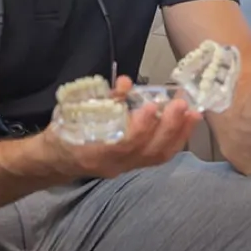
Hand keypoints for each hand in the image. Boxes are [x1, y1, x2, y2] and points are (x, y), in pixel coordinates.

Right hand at [42, 76, 202, 179]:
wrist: (57, 160)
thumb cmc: (65, 131)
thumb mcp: (76, 111)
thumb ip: (104, 99)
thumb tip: (125, 82)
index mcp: (95, 151)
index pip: (123, 145)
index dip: (140, 127)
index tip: (150, 106)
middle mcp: (114, 164)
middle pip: (149, 152)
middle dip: (169, 127)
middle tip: (181, 103)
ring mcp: (126, 167)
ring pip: (158, 156)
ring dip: (179, 133)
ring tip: (193, 112)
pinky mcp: (135, 164)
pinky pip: (159, 156)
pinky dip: (175, 139)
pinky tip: (186, 123)